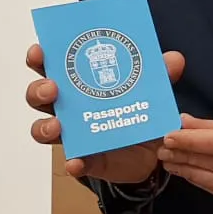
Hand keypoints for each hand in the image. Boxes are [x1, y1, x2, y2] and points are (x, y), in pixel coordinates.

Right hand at [25, 42, 185, 182]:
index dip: (39, 58)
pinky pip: (73, 162)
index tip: (40, 50)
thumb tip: (173, 59)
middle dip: (39, 90)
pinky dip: (73, 163)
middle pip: (38, 96)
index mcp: (79, 83)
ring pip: (43, 130)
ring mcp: (74, 135)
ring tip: (58, 126)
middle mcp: (69, 108)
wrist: (155, 150)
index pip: (51, 66)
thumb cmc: (140, 109)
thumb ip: (160, 74)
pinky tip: (77, 162)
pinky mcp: (87, 160)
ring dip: (45, 126)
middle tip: (52, 88)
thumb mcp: (152, 88)